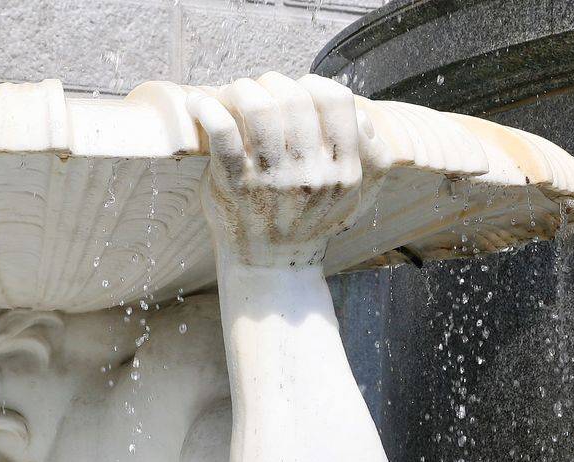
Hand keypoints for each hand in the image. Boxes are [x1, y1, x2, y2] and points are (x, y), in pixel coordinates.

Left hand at [188, 73, 387, 268]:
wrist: (271, 265)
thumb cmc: (309, 222)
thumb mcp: (356, 198)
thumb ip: (374, 160)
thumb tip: (364, 117)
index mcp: (342, 171)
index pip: (336, 101)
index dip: (314, 84)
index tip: (296, 90)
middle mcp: (309, 174)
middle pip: (294, 98)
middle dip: (272, 83)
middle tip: (258, 92)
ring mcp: (271, 179)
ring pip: (259, 108)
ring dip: (241, 89)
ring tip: (232, 94)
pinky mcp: (234, 184)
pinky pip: (222, 132)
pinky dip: (208, 109)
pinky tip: (199, 104)